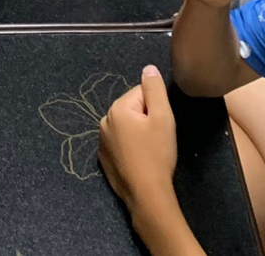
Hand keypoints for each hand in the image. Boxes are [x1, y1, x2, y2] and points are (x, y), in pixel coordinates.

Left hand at [99, 65, 179, 222]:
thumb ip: (155, 89)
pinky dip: (131, 149)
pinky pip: (120, 144)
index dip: (156, 108)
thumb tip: (148, 68)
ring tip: (150, 152)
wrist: (147, 195)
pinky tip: (140, 162)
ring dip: (138, 134)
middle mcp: (104, 122)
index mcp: (116, 109)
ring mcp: (101, 142)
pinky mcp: (104, 160)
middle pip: (133, 110)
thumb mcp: (163, 117)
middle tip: (157, 140)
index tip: (160, 127)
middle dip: (146, 120)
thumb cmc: (157, 154)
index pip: (142, 94)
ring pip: (127, 128)